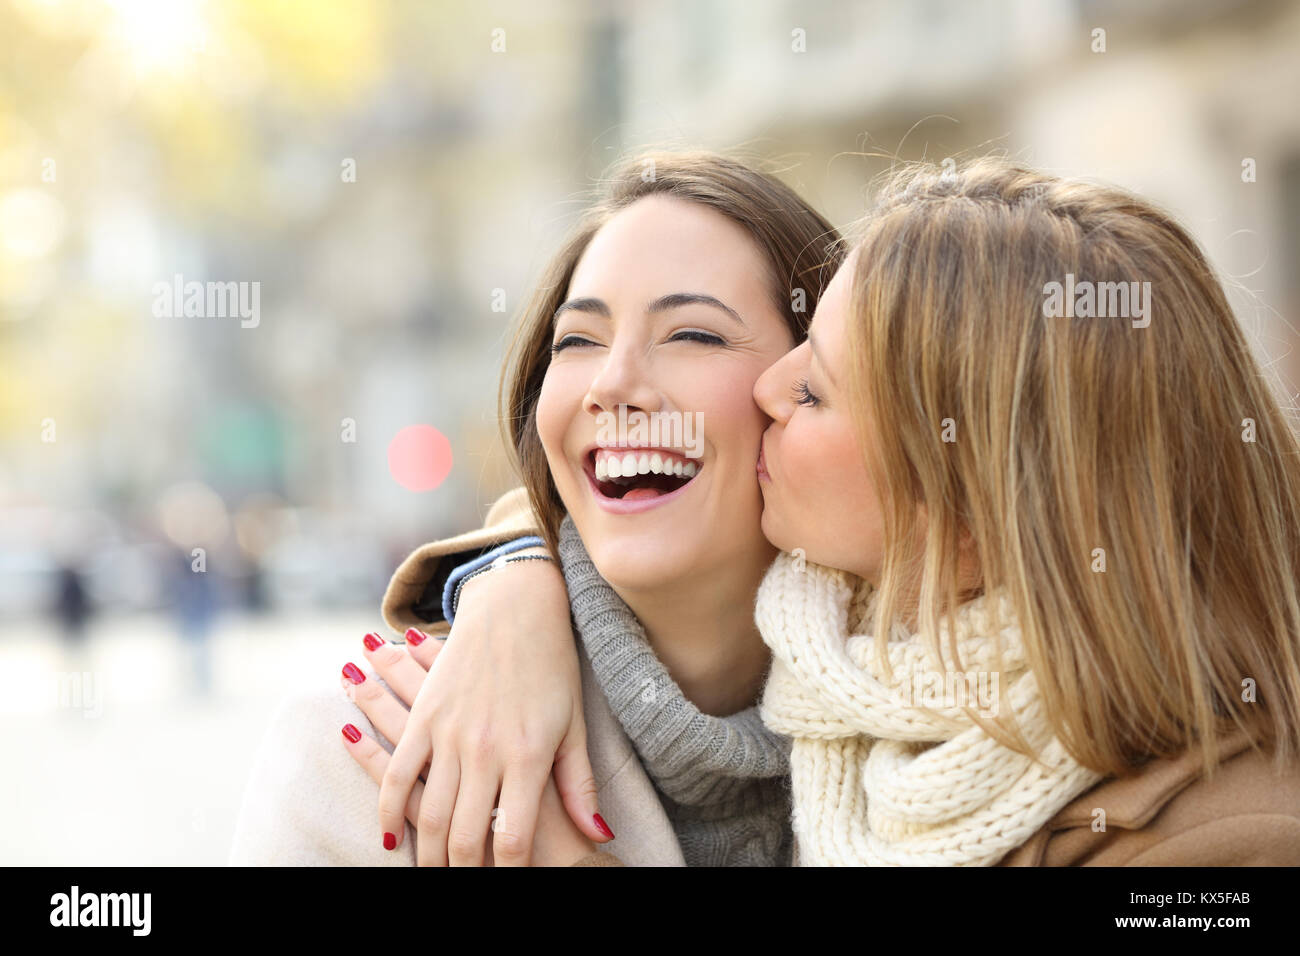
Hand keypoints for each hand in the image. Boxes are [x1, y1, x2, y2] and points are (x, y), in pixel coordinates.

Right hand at [376, 552, 603, 865]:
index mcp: (529, 755)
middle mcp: (487, 749)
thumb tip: (597, 837)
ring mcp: (451, 732)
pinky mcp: (425, 716)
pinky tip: (390, 839)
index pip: (512, 838)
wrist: (517, 605)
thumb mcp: (575, 724)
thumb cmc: (554, 666)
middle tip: (462, 887)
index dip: (506, 874)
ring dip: (427, 853)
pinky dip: (388, 811)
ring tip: (431, 874)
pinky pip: (397, 773)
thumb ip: (579, 784)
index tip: (507, 887)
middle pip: (465, 836)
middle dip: (463, 872)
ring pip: (429, 813)